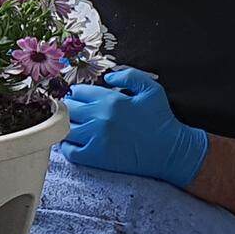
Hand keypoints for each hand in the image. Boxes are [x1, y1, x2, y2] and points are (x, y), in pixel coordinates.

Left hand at [61, 67, 209, 188]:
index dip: (76, 94)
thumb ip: (128, 76)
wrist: (170, 151)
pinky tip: (75, 143)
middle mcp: (99, 117)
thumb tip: (108, 78)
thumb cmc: (161, 120)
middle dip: (68, 108)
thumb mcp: (151, 89)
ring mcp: (96, 138)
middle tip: (74, 113)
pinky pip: (70, 151)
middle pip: (67, 108)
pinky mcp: (96, 157)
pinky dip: (68, 146)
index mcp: (110, 100)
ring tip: (72, 127)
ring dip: (65, 127)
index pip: (78, 92)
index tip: (79, 99)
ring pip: (64, 128)